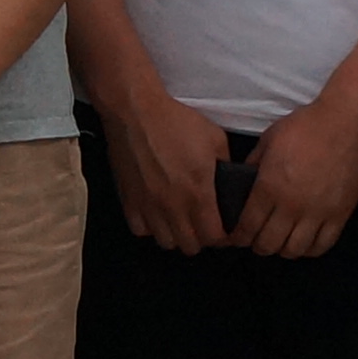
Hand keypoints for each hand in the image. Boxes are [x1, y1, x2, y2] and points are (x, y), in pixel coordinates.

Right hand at [103, 80, 233, 256]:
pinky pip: (140, 229)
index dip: (223, 238)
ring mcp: (148, 205)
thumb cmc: (176, 122)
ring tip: (180, 220)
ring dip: (176, 235)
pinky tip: (157, 213)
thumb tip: (229, 182)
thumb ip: (226, 167)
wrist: (135, 112)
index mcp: (198, 193)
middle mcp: (173, 206)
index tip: (224, 229)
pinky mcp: (129, 200)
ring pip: (165, 242)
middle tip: (203, 224)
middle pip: (190, 246)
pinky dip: (151, 227)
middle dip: (201, 239)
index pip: (214, 237)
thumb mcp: (215, 139)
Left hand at [232, 104, 357, 261]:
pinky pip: (323, 245)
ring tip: (280, 241)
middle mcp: (292, 206)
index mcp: (269, 187)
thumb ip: (253, 165)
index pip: (248, 225)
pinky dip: (310, 249)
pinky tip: (303, 242)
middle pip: (269, 243)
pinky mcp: (341, 215)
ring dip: (283, 250)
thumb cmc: (305, 126)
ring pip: (295, 250)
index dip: (238, 236)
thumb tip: (243, 183)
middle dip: (257, 246)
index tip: (235, 237)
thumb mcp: (268, 141)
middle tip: (255, 240)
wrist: (346, 122)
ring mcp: (318, 213)